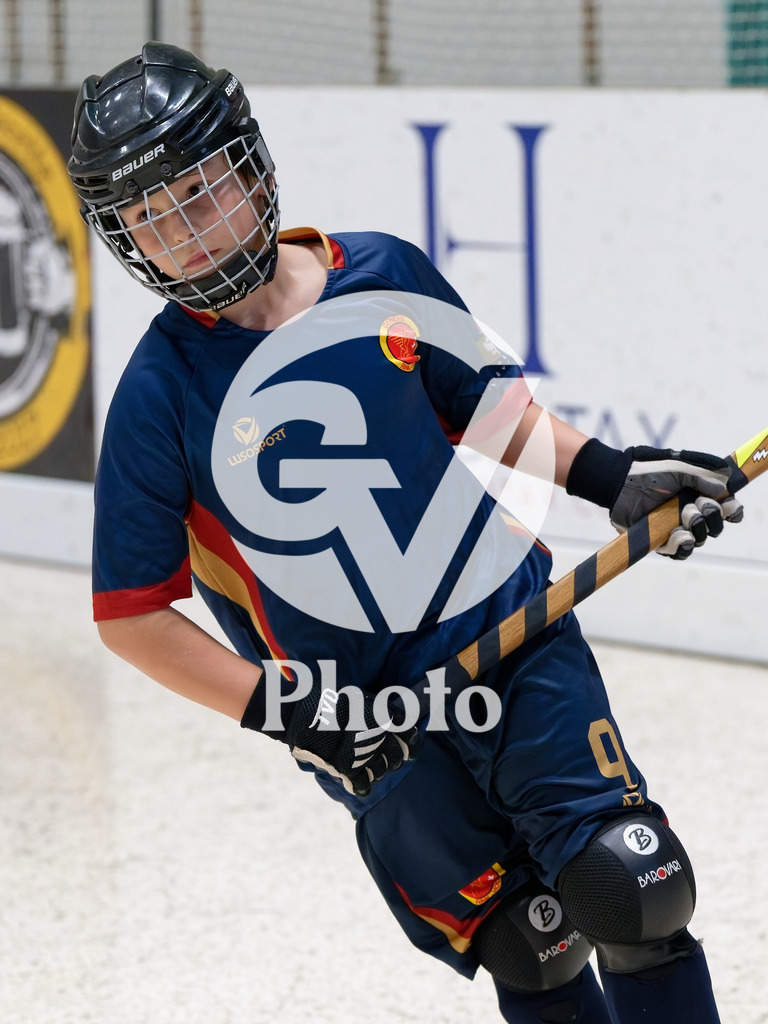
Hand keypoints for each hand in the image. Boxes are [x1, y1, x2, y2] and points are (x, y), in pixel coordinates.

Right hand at [286, 683, 417, 796]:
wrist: (302, 711)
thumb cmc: (327, 697)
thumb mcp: (357, 696)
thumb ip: (374, 710)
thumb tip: (388, 717)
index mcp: (384, 716)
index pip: (409, 734)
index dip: (412, 743)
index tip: (411, 749)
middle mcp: (379, 737)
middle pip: (396, 757)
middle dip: (394, 759)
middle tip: (388, 759)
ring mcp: (364, 754)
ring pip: (381, 772)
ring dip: (378, 771)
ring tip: (371, 768)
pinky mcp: (348, 769)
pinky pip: (363, 784)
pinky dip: (364, 787)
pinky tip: (362, 786)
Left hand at [610, 446, 743, 558]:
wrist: (621, 482)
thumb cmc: (650, 471)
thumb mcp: (680, 467)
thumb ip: (703, 477)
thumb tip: (723, 491)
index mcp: (700, 496)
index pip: (726, 509)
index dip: (732, 510)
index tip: (729, 506)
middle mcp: (690, 514)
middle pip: (715, 527)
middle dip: (711, 517)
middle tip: (697, 505)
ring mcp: (675, 528)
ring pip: (699, 541)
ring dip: (698, 531)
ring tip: (685, 517)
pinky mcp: (660, 540)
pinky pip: (678, 552)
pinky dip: (682, 545)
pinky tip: (679, 535)